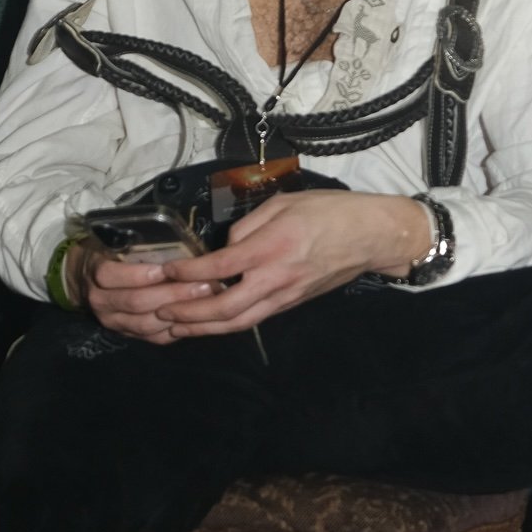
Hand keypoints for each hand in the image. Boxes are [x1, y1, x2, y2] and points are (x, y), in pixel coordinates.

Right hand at [77, 239, 222, 343]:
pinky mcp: (126, 334)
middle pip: (136, 302)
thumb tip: (178, 241)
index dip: (140, 274)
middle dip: (171, 294)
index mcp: (96, 274)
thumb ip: (135, 244)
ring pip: (146, 324)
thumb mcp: (112, 241)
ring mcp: (113, 322)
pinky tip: (194, 319)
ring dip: (177, 313)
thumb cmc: (105, 253)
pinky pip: (153, 338)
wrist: (82, 280)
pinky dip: (175, 330)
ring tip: (204, 301)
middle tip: (203, 285)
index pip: (113, 276)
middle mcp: (101, 302)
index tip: (167, 269)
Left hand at [150, 191, 433, 336]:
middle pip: (226, 307)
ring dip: (203, 328)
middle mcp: (276, 277)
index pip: (223, 266)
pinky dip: (225, 325)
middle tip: (161, 312)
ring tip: (174, 328)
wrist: (371, 237)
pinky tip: (205, 325)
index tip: (168, 271)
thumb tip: (224, 246)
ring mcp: (284, 296)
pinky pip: (252, 319)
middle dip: (190, 314)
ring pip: (238, 322)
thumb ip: (249, 225)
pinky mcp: (290, 304)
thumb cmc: (329, 212)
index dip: (191, 273)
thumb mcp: (284, 203)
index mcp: (273, 246)